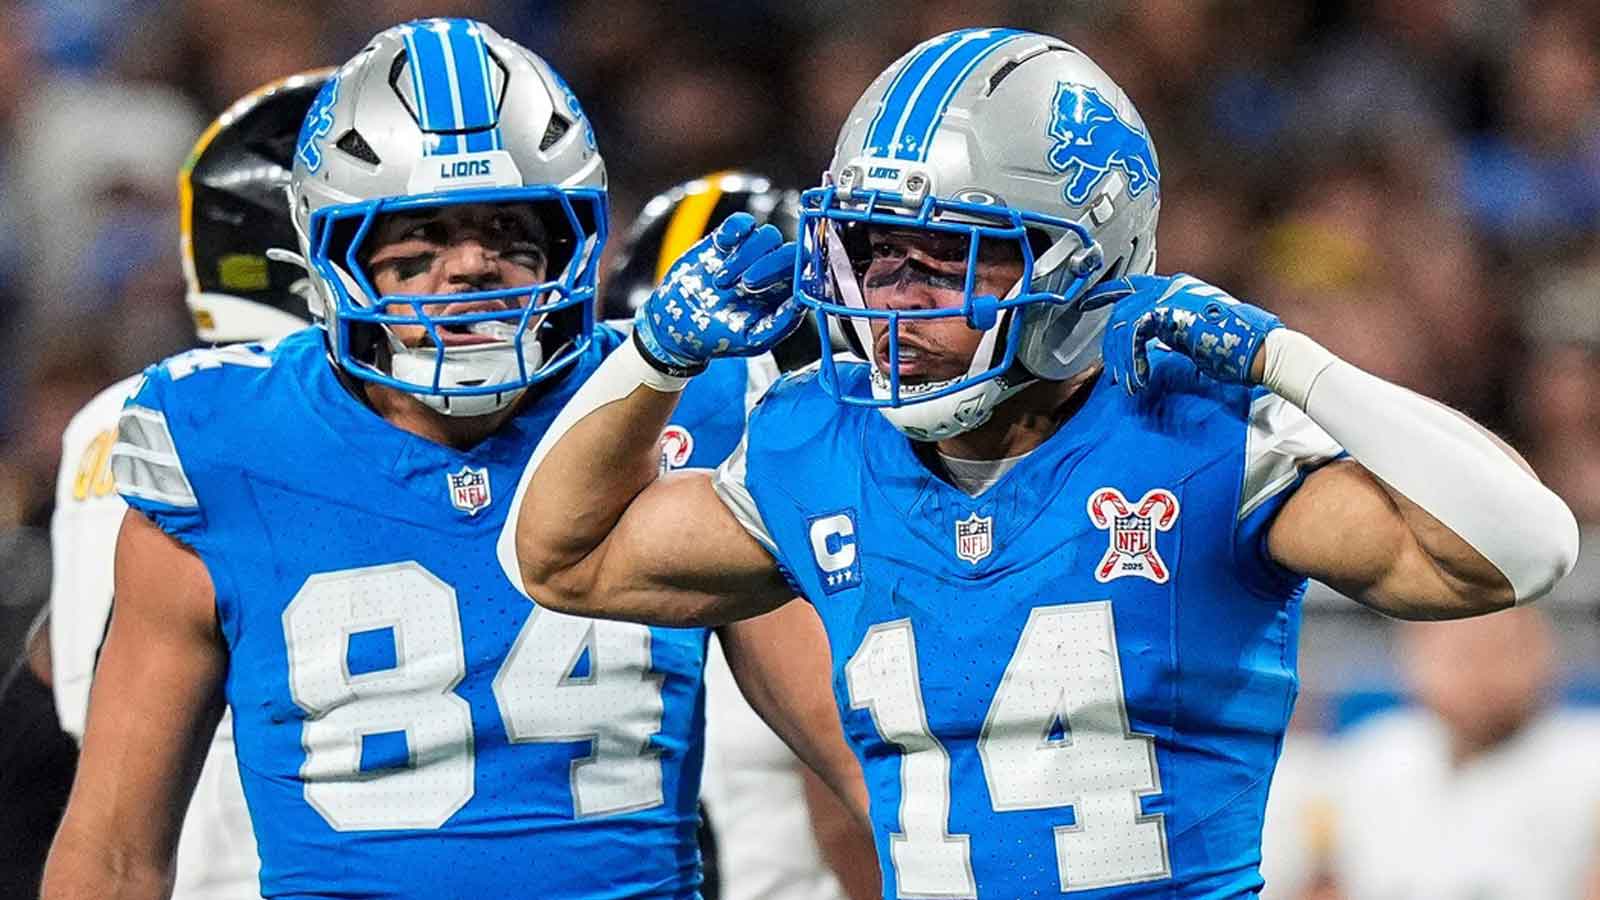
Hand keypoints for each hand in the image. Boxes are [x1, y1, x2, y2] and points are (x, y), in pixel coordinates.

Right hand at [633, 212, 800, 373]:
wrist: (678, 326)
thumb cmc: (720, 337)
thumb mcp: (752, 341)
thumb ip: (781, 324)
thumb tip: (803, 303)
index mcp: (784, 293)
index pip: (805, 272)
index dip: (799, 272)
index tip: (786, 283)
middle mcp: (771, 271)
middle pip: (788, 250)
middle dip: (770, 265)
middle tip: (746, 285)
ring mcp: (749, 254)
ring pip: (767, 235)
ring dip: (745, 256)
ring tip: (722, 282)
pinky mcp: (726, 241)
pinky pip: (741, 222)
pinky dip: (736, 229)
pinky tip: (723, 246)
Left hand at [1083, 273, 1281, 392]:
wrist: (1260, 349)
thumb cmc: (1236, 347)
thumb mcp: (1194, 334)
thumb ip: (1171, 330)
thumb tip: (1151, 339)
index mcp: (1179, 289)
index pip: (1135, 285)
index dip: (1107, 293)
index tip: (1088, 304)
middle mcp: (1172, 286)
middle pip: (1123, 307)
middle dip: (1112, 342)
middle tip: (1112, 369)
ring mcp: (1171, 296)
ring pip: (1125, 322)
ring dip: (1121, 358)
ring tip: (1128, 382)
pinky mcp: (1170, 312)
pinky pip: (1134, 334)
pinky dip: (1132, 360)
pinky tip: (1139, 377)